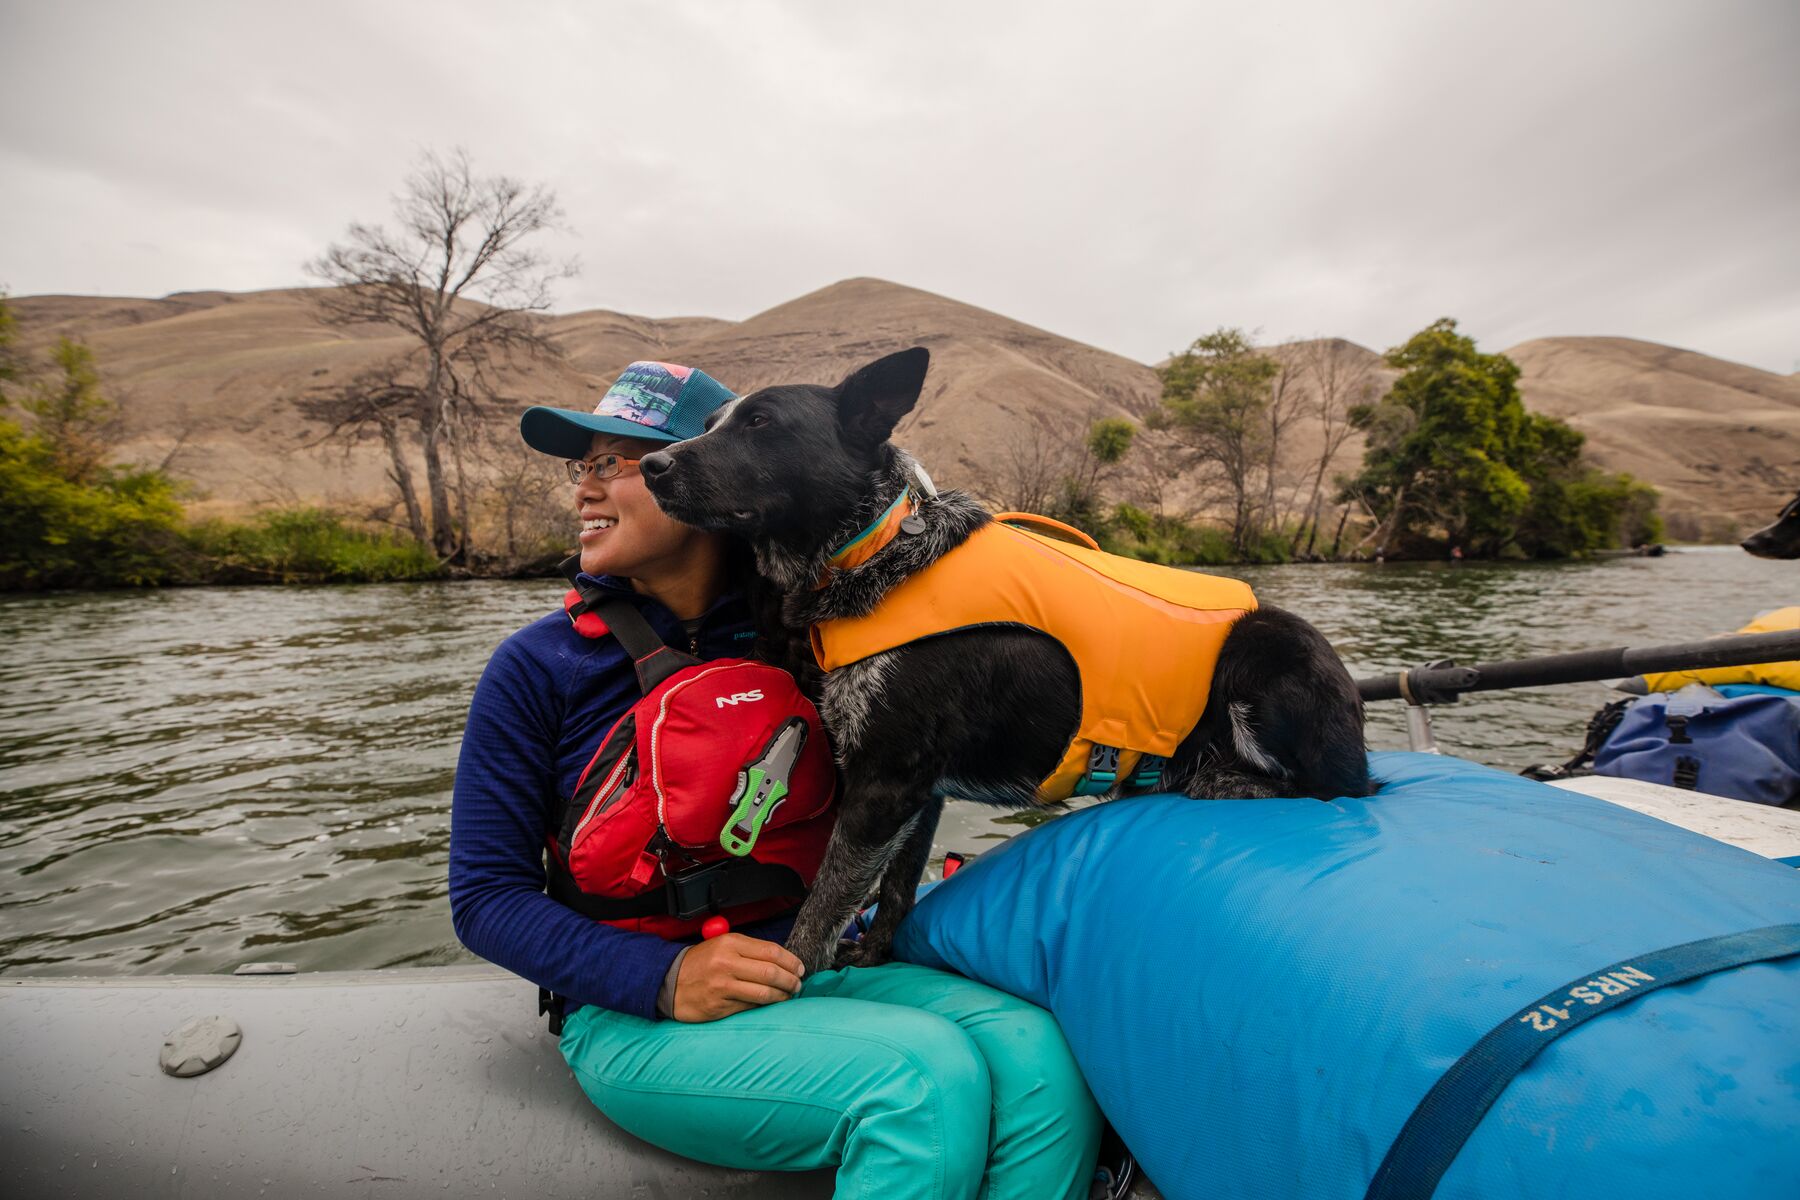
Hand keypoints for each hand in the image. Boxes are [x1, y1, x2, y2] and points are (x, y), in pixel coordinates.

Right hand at [671, 934, 805, 1021]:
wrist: (669, 981)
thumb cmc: (702, 963)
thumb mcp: (723, 945)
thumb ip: (750, 950)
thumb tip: (783, 961)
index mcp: (730, 943)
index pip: (771, 951)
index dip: (791, 961)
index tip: (800, 968)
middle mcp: (727, 963)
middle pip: (771, 972)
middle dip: (790, 980)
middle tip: (797, 984)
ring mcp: (723, 986)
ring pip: (764, 993)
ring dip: (781, 996)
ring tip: (787, 996)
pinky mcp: (719, 1006)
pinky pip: (750, 1007)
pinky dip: (764, 1006)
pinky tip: (769, 1004)